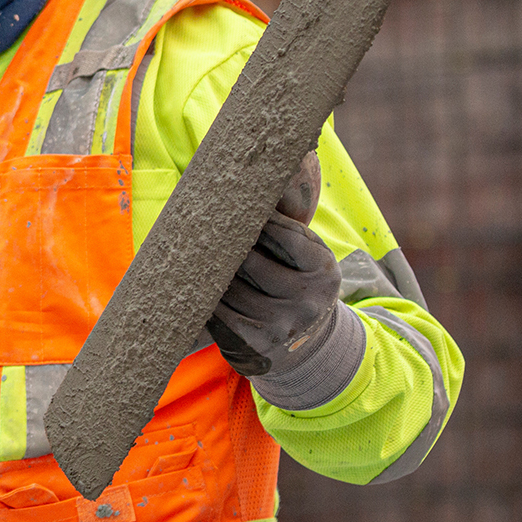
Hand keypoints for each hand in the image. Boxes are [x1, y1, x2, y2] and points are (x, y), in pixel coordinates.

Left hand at [207, 152, 344, 380]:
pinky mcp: (255, 344)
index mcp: (324, 268)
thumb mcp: (307, 255)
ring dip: (210, 272)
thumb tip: (248, 177)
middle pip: (248, 259)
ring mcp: (282, 324)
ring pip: (228, 285)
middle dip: (225, 245)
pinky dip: (205, 297)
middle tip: (202, 226)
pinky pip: (217, 311)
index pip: (281, 231)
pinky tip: (199, 286)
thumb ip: (285, 227)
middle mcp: (308, 299)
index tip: (231, 203)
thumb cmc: (297, 283)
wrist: (308, 344)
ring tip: (198, 256)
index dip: (254, 218)